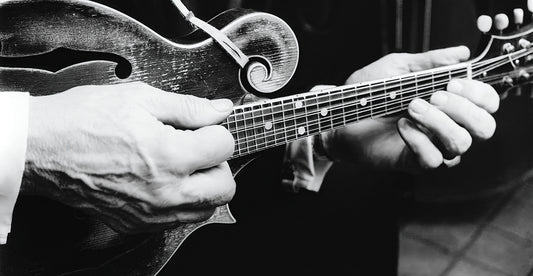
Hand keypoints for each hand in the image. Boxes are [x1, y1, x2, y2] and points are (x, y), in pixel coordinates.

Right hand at [23, 82, 235, 232]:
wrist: (41, 148)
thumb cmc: (82, 120)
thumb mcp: (140, 99)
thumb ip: (188, 107)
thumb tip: (221, 110)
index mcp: (169, 155)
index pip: (224, 146)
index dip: (216, 130)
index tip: (202, 128)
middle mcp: (165, 191)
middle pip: (225, 187)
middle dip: (218, 163)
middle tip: (198, 148)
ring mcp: (151, 213)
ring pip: (206, 209)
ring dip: (204, 186)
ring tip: (182, 165)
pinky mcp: (137, 224)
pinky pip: (178, 219)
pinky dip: (182, 202)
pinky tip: (164, 181)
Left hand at [321, 46, 498, 171]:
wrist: (341, 115)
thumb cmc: (369, 93)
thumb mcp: (399, 68)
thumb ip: (430, 61)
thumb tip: (461, 53)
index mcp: (450, 103)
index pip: (487, 104)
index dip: (479, 94)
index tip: (453, 83)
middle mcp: (449, 127)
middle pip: (484, 127)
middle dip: (464, 109)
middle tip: (434, 96)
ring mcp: (434, 147)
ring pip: (461, 143)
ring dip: (439, 122)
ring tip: (411, 107)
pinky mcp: (416, 163)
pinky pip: (434, 159)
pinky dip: (419, 139)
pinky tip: (401, 125)